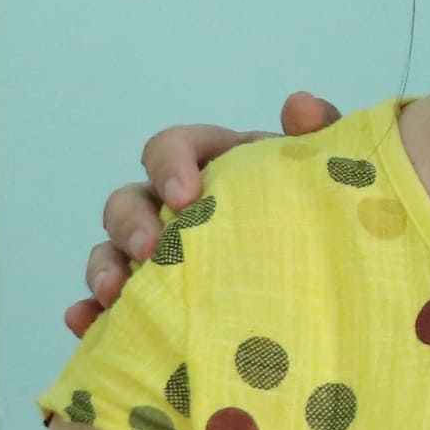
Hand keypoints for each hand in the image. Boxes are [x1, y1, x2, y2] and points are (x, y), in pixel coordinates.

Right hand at [64, 95, 339, 332]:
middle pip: (130, 199)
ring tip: (114, 296)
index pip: (175, 147)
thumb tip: (301, 105)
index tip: (186, 195)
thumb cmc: (326, 219)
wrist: (344, 285)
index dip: (169, 162)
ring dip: (104, 268)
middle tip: (151, 251)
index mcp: (218, 168)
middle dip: (130, 222)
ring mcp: (160, 257)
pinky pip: (109, 306)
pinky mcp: (152, 302)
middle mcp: (178, 209)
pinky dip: (90, 313)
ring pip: (110, 252)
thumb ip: (321, 137)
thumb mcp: (331, 177)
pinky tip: (86, 324)